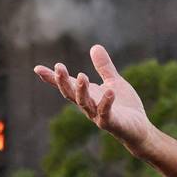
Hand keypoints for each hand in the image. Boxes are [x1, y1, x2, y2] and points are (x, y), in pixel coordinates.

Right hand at [33, 44, 153, 153]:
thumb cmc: (125, 107)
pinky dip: (106, 103)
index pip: (67, 85)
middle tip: (58, 67)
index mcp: (88, 95)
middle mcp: (89, 106)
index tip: (37, 68)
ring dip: (81, 90)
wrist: (139, 129)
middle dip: (63, 81)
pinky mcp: (112, 123)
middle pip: (71, 94)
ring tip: (82, 75)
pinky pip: (106, 114)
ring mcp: (98, 115)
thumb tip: (95, 46)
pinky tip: (110, 92)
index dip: (51, 78)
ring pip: (85, 104)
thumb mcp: (113, 82)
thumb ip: (104, 67)